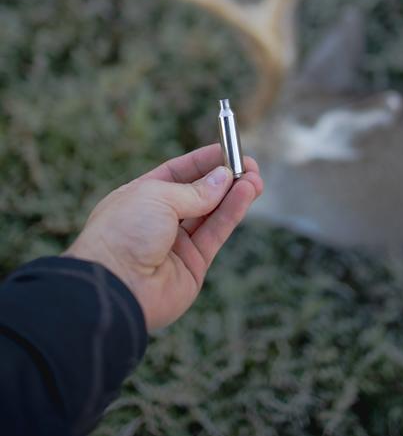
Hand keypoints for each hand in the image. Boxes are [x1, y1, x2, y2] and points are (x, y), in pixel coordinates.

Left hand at [63, 144, 262, 330]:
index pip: (177, 173)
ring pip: (211, 213)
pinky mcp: (193, 265)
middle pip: (198, 193)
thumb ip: (195, 190)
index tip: (229, 149)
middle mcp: (158, 220)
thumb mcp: (157, 196)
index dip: (203, 161)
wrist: (115, 286)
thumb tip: (223, 178)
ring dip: (233, 194)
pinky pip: (216, 233)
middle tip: (249, 165)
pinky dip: (232, 213)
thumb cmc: (124, 232)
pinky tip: (245, 194)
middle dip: (224, 178)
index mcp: (140, 197)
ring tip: (255, 179)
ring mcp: (176, 244)